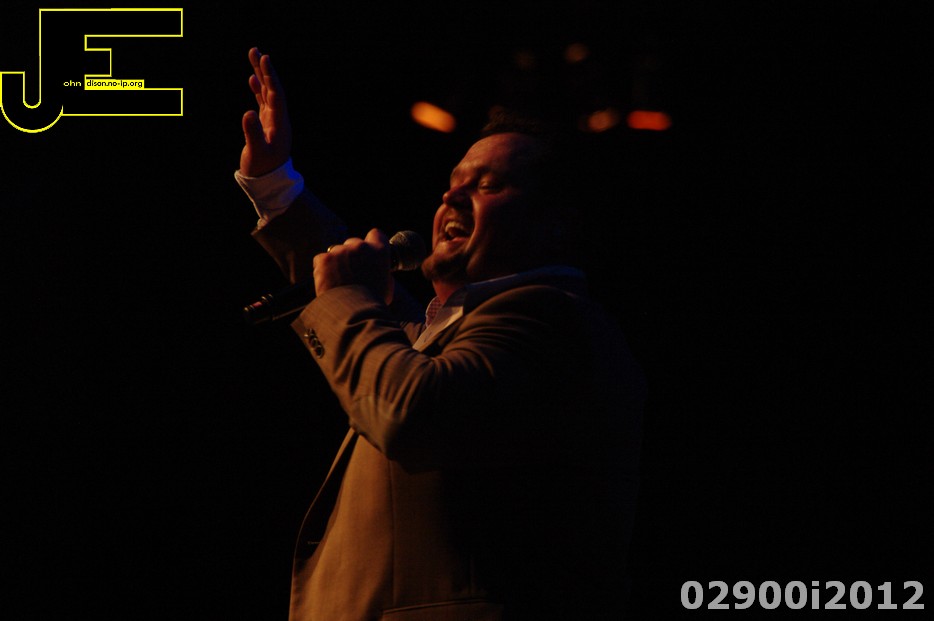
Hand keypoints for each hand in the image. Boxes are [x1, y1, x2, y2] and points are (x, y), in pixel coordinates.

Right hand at [239, 47, 291, 176]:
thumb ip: (253, 133)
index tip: (265, 60)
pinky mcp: (265, 125)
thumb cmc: (263, 169)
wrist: (268, 182)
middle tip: (256, 51)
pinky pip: (263, 102)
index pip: (276, 95)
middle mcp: (278, 119)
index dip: (271, 78)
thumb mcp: (257, 152)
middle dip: (265, 70)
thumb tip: (248, 113)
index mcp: (280, 124)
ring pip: (267, 93)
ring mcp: (273, 121)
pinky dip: (258, 90)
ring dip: (261, 76)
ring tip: (254, 57)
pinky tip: (253, 80)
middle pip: (273, 89)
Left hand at [313, 229, 393, 304]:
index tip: (368, 251)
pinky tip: (328, 281)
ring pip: (336, 250)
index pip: (376, 235)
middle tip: (351, 271)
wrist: (353, 312)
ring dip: (337, 261)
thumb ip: (382, 271)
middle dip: (352, 254)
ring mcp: (341, 251)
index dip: (372, 242)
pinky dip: (322, 269)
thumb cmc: (372, 303)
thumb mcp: (387, 285)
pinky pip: (321, 259)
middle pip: (353, 242)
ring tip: (338, 280)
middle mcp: (360, 247)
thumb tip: (376, 271)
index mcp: (379, 251)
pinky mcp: (324, 259)